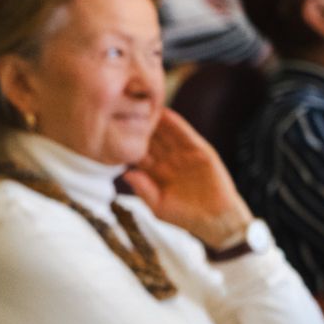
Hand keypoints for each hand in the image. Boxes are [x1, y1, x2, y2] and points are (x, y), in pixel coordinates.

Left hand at [124, 109, 252, 248]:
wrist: (215, 220)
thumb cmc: (184, 216)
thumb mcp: (158, 206)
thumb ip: (143, 189)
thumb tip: (126, 174)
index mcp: (154, 172)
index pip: (137, 153)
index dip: (125, 143)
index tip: (109, 130)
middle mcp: (167, 160)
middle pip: (150, 139)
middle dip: (137, 125)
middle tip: (121, 108)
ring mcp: (183, 154)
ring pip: (166, 133)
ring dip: (156, 120)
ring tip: (142, 104)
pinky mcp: (200, 151)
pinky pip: (186, 135)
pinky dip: (177, 124)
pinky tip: (166, 113)